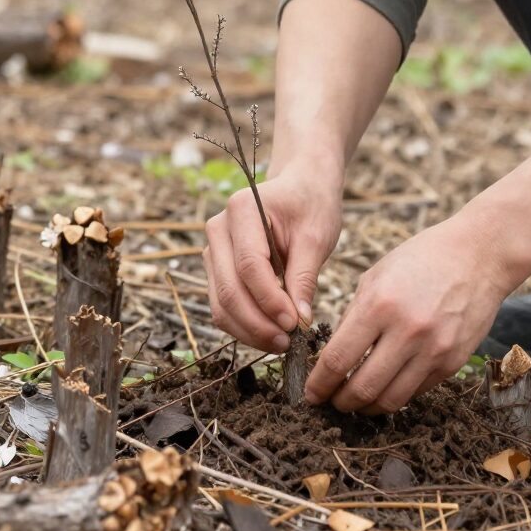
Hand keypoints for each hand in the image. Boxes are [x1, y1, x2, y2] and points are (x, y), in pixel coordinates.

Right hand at [203, 166, 341, 352]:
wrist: (301, 187)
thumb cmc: (311, 205)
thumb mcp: (316, 236)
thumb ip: (304, 277)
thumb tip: (299, 321)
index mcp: (242, 209)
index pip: (250, 266)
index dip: (271, 300)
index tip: (296, 323)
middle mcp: (218, 228)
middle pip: (229, 289)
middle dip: (258, 323)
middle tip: (288, 343)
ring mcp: (213, 249)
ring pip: (221, 303)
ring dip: (249, 330)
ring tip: (282, 343)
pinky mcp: (217, 268)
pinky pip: (223, 305)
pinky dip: (244, 325)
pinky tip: (270, 333)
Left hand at [303, 212, 508, 413]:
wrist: (478, 256)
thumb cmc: (421, 259)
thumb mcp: (376, 275)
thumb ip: (353, 315)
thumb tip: (333, 355)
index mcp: (379, 304)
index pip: (338, 359)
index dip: (319, 384)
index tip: (310, 394)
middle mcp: (406, 331)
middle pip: (362, 388)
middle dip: (340, 402)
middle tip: (331, 402)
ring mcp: (433, 350)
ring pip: (390, 400)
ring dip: (367, 408)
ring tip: (356, 402)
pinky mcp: (452, 363)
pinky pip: (416, 392)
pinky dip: (396, 394)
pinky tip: (386, 387)